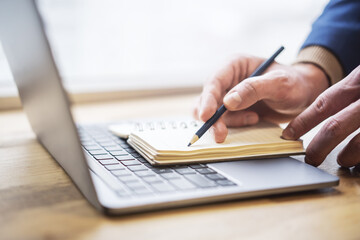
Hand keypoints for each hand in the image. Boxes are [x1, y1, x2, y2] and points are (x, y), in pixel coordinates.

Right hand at [193, 55, 328, 141]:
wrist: (304, 96)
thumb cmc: (295, 83)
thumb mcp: (279, 83)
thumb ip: (254, 89)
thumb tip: (228, 101)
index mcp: (234, 65)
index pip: (214, 81)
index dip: (208, 99)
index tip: (207, 116)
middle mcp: (228, 79)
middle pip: (208, 99)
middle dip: (213, 118)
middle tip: (221, 134)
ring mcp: (229, 96)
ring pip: (213, 113)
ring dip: (227, 122)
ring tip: (253, 119)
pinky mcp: (233, 111)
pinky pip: (223, 121)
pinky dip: (234, 126)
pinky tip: (254, 121)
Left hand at [282, 66, 359, 166]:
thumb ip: (349, 90)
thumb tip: (329, 105)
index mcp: (357, 82)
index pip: (324, 103)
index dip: (304, 122)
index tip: (287, 135)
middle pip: (336, 127)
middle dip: (319, 146)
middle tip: (310, 159)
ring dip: (348, 155)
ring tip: (342, 161)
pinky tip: (359, 160)